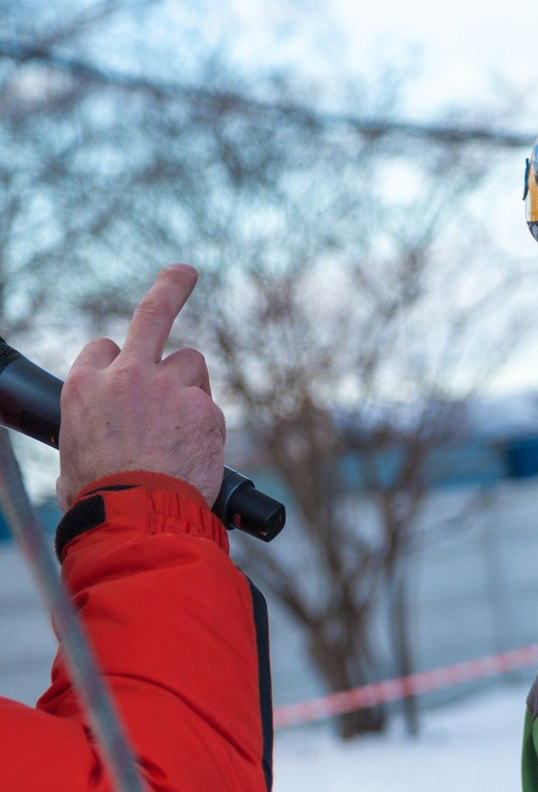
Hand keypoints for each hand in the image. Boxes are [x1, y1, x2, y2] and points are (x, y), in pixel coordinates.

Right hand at [57, 265, 224, 509]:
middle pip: (152, 315)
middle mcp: (126, 376)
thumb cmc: (100, 501)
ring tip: (186, 427)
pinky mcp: (203, 408)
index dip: (119, 363)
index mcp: (85, 386)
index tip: (128, 378)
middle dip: (170, 288)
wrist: (135, 518)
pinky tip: (197, 455)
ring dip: (192, 386)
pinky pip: (210, 408)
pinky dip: (207, 428)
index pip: (105, 350)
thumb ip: (89, 439)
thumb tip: (90, 456)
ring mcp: (167, 388)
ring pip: (192, 364)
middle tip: (185, 273)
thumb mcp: (73, 462)